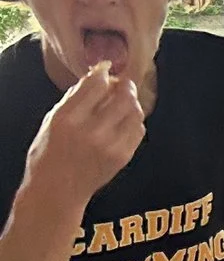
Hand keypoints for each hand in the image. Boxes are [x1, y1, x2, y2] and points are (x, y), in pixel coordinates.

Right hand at [23, 63, 142, 207]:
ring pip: (135, 111)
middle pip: (122, 96)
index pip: (95, 85)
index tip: (105, 70)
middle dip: (124, 85)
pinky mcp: (123, 156)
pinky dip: (134, 120)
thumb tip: (96, 75)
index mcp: (68, 118)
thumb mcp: (51, 120)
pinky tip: (124, 120)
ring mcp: (110, 145)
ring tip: (124, 100)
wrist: (57, 190)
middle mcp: (91, 131)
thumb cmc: (49, 153)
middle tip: (122, 83)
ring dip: (132, 101)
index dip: (103, 73)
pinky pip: (138, 129)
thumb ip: (74, 98)